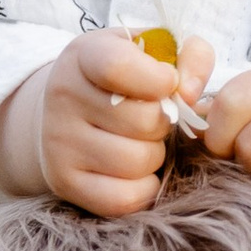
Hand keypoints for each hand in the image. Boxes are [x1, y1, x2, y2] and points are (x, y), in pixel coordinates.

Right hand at [11, 30, 214, 215]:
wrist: (66, 113)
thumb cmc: (126, 80)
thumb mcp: (154, 52)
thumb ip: (192, 56)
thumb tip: (189, 94)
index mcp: (85, 55)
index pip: (119, 67)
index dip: (159, 79)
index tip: (168, 82)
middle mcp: (63, 95)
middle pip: (145, 121)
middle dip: (162, 123)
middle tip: (149, 119)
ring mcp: (59, 141)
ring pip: (138, 161)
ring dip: (153, 156)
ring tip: (138, 142)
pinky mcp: (63, 181)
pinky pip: (124, 198)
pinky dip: (143, 188)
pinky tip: (136, 171)